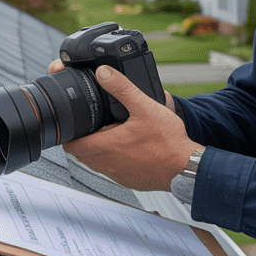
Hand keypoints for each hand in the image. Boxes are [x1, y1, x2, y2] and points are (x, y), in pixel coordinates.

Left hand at [47, 60, 196, 190]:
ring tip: (110, 136)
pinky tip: (127, 150)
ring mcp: (118, 175)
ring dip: (97, 152)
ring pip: (96, 165)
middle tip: (93, 128)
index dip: (70, 135)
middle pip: (81, 156)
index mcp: (107, 146)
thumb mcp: (144, 107)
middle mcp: (108, 164)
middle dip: (82, 141)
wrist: (186, 168)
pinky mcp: (128, 182)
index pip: (72, 146)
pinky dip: (113, 162)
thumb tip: (103, 73)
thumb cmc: (168, 141)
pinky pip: (112, 172)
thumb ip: (121, 88)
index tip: (75, 126)